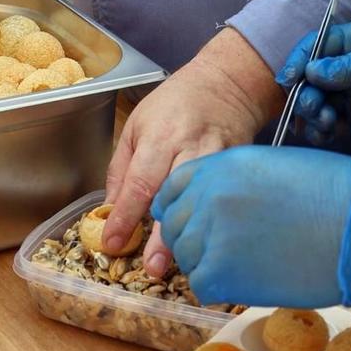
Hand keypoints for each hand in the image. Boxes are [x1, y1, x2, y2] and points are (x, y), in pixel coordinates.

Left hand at [103, 29, 281, 276]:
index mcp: (158, 138)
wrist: (227, 83)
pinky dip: (216, 220)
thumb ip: (121, 169)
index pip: (139, 183)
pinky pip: (225, 197)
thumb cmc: (175, 103)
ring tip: (184, 263)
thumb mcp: (136, 126)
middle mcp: (189, 148)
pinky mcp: (239, 166)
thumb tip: (111, 211)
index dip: (126, 216)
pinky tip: (209, 242)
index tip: (113, 242)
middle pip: (175, 195)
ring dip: (193, 232)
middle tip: (153, 267)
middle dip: (164, 234)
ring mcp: (219, 158)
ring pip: (204, 200)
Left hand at [152, 145, 350, 308]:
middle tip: (224, 251)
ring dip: (208, 265)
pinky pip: (202, 285)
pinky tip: (246, 281)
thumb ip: (240, 181)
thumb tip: (228, 203)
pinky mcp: (222, 272)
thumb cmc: (340, 195)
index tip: (192, 222)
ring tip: (245, 266)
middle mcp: (208, 195)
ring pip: (187, 258)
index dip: (181, 209)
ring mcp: (212, 234)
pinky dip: (219, 288)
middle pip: (176, 226)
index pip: (173, 189)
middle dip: (194, 239)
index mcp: (222, 164)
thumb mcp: (278, 167)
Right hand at [279, 21, 350, 152]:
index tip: (290, 80)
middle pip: (310, 77)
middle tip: (313, 108)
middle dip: (304, 93)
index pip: (316, 45)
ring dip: (312, 113)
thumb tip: (312, 72)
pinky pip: (329, 124)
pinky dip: (322, 130)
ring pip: (316, 102)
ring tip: (325, 123)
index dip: (298, 61)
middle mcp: (348, 66)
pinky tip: (329, 134)